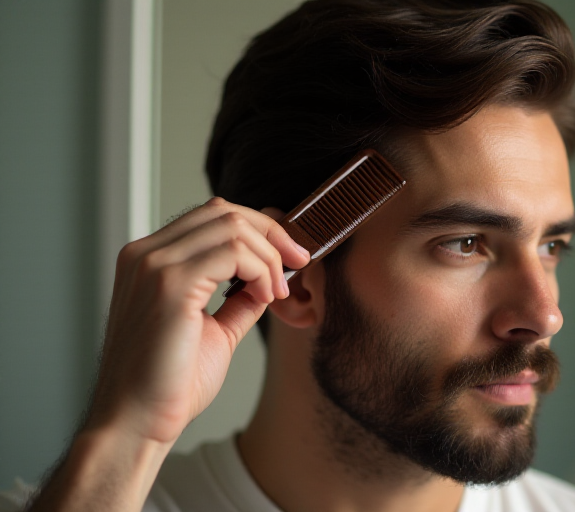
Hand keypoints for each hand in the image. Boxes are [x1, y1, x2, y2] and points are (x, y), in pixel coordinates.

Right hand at [85, 198, 309, 444]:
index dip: (259, 230)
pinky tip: (267, 296)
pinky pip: (233, 252)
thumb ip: (238, 299)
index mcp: (149, 260)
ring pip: (232, 226)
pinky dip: (262, 269)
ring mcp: (153, 265)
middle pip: (224, 211)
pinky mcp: (169, 284)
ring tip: (278, 290)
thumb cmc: (169, 384)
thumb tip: (269, 280)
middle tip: (299, 262)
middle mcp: (145, 254)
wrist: (137, 422)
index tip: (290, 256)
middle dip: (272, 234)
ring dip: (269, 255)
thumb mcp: (214, 329)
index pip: (211, 216)